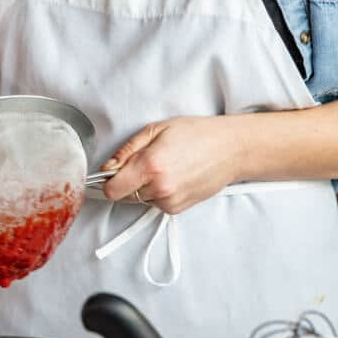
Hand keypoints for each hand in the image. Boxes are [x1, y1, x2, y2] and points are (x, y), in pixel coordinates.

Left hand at [101, 117, 240, 213]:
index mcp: (150, 165)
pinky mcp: (178, 209)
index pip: (111, 190)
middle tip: (145, 162)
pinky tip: (173, 176)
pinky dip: (158, 193)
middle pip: (123, 195)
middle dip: (127, 181)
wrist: (231, 149)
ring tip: (164, 167)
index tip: (113, 171)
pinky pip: (155, 203)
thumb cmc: (197, 133)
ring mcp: (169, 201)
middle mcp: (159, 187)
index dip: (108, 180)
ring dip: (143, 187)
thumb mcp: (157, 128)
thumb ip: (127, 150)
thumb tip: (107, 167)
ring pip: (139, 199)